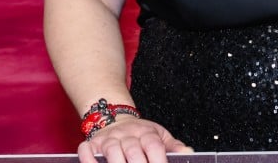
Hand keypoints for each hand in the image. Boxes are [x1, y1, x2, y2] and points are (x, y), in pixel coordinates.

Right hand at [78, 114, 193, 162]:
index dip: (159, 161)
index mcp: (146, 132)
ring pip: (112, 151)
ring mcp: (108, 139)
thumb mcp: (159, 135)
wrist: (115, 118)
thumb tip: (189, 153)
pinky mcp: (92, 144)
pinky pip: (87, 151)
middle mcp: (127, 134)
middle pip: (133, 151)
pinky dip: (89, 160)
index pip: (154, 146)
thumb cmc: (140, 134)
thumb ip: (173, 146)